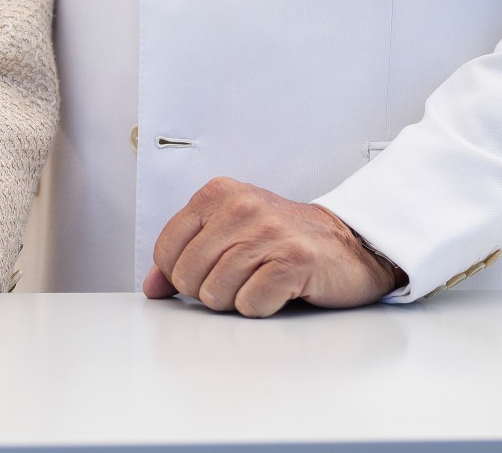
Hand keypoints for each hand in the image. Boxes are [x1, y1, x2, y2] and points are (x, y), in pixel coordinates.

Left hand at [144, 177, 401, 316]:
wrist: (349, 244)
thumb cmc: (284, 239)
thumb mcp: (228, 233)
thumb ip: (184, 255)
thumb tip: (153, 287)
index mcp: (217, 194)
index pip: (166, 251)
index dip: (181, 276)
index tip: (207, 272)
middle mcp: (241, 207)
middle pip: (188, 277)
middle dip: (210, 291)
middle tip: (241, 278)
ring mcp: (268, 232)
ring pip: (216, 294)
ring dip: (237, 301)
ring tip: (260, 282)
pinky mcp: (293, 260)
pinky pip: (250, 304)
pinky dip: (261, 307)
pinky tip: (278, 290)